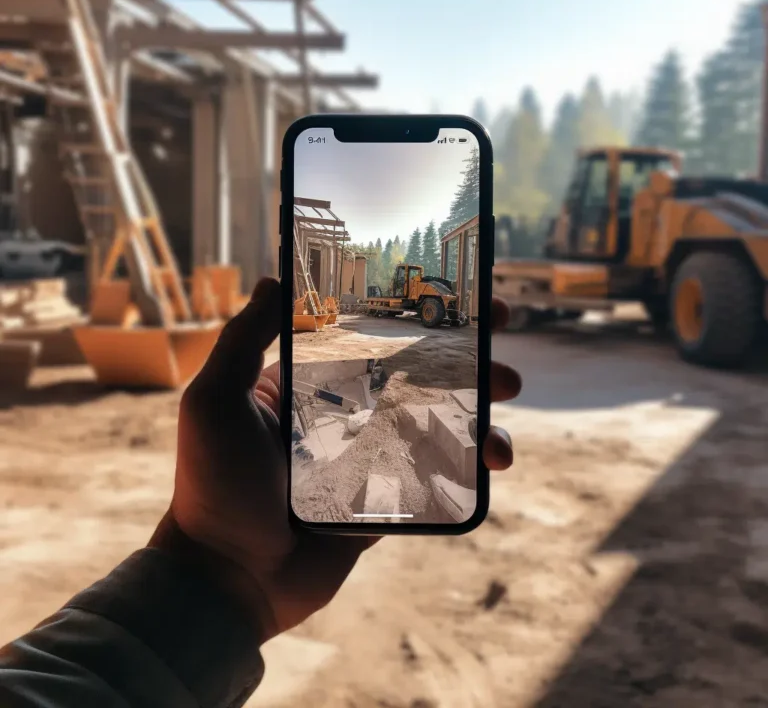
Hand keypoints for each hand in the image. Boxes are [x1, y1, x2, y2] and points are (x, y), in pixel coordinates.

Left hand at [150, 278, 520, 641]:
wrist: (230, 577)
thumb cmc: (215, 485)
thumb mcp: (215, 400)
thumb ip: (242, 341)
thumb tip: (272, 280)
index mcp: (309, 386)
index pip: (369, 339)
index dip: (410, 317)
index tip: (452, 297)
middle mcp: (345, 416)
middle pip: (416, 376)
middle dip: (463, 356)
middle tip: (499, 336)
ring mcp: (371, 458)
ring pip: (438, 422)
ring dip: (480, 407)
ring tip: (503, 393)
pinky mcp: (389, 498)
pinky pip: (438, 475)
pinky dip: (471, 464)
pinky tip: (491, 458)